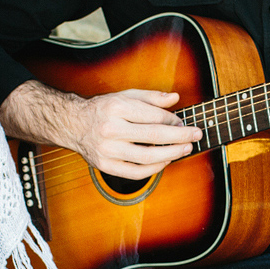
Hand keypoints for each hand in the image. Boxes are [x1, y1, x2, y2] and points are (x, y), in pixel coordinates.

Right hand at [66, 88, 204, 176]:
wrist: (74, 125)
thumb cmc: (103, 109)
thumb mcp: (125, 96)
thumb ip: (151, 97)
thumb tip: (175, 98)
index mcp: (116, 108)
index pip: (153, 116)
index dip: (173, 120)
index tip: (183, 122)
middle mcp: (110, 129)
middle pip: (153, 135)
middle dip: (179, 136)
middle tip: (196, 135)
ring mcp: (107, 150)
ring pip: (147, 157)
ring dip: (171, 154)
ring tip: (185, 149)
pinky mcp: (105, 166)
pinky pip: (136, 172)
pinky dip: (154, 168)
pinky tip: (166, 161)